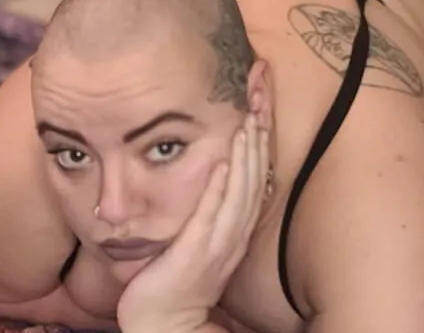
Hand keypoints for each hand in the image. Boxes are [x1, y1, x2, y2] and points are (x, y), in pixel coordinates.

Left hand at [116, 115, 270, 332]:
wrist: (163, 324)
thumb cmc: (177, 281)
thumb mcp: (203, 245)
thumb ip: (212, 217)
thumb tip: (215, 181)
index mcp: (235, 234)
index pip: (255, 186)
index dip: (260, 154)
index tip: (260, 121)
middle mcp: (232, 237)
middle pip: (252, 185)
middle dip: (256, 148)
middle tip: (258, 113)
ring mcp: (215, 246)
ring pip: (238, 195)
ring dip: (244, 159)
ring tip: (246, 128)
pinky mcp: (193, 253)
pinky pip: (209, 215)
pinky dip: (218, 189)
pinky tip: (223, 164)